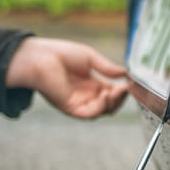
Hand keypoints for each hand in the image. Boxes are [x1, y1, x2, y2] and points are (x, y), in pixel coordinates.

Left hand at [6, 37, 128, 118]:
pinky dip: (100, 108)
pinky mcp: (70, 107)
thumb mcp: (90, 58)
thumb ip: (107, 68)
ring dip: (112, 104)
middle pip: (109, 105)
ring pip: (102, 112)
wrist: (40, 57)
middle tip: (125, 89)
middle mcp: (85, 95)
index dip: (122, 91)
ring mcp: (78, 102)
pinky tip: (104, 96)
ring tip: (116, 92)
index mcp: (90, 84)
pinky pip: (89, 114)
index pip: (111, 93)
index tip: (129, 84)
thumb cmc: (60, 54)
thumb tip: (125, 73)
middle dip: (120, 99)